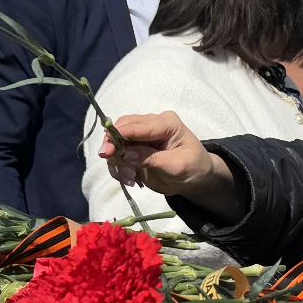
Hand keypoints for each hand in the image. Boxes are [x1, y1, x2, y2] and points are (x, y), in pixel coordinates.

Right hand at [100, 112, 246, 219]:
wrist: (196, 178)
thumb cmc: (193, 167)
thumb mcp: (177, 165)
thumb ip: (152, 158)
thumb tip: (127, 153)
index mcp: (166, 123)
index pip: (138, 125)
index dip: (119, 135)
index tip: (106, 150)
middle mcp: (151, 125)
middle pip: (122, 128)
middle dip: (113, 146)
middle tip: (109, 161)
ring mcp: (141, 136)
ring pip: (116, 141)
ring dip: (117, 161)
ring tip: (131, 178)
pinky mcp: (135, 149)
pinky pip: (118, 155)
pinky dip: (119, 168)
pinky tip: (131, 179)